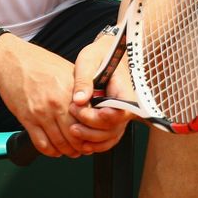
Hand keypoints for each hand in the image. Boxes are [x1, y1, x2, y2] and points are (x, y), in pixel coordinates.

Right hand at [0, 35, 86, 157]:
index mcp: (70, 91)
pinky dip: (49, 151)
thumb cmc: (41, 63)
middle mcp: (57, 104)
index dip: (93, 131)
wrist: (13, 61)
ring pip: (58, 142)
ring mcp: (41, 113)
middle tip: (83, 149)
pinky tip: (54, 150)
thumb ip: (82, 87)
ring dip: (66, 151)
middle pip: (74, 135)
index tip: (94, 135)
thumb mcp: (68, 70)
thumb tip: (95, 100)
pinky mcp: (27, 119)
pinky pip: (41, 142)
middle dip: (80, 146)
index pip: (87, 119)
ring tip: (70, 152)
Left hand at [68, 29, 131, 153]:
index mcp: (124, 89)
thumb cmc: (99, 55)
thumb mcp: (89, 60)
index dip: (101, 117)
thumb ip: (84, 80)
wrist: (107, 54)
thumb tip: (79, 99)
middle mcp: (126, 106)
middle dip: (90, 127)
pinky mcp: (113, 121)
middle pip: (113, 127)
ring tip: (71, 129)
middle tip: (71, 114)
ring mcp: (120, 115)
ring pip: (110, 136)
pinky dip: (95, 143)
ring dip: (90, 138)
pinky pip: (108, 139)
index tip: (81, 110)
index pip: (120, 111)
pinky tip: (81, 142)